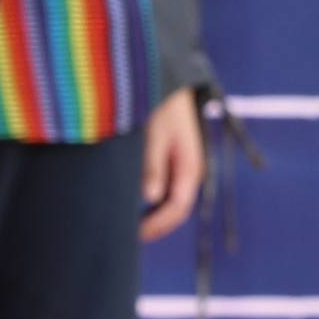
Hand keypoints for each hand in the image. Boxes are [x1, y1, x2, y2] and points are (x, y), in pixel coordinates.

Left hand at [142, 89, 214, 239]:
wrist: (167, 81)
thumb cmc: (160, 105)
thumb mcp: (153, 133)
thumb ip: (152, 165)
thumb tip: (150, 198)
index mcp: (190, 167)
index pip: (178, 208)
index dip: (157, 225)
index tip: (135, 234)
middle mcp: (189, 171)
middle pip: (176, 210)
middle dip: (155, 226)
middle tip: (128, 237)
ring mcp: (182, 168)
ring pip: (170, 202)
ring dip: (152, 216)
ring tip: (128, 224)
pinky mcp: (172, 162)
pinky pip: (165, 190)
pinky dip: (151, 203)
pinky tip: (133, 205)